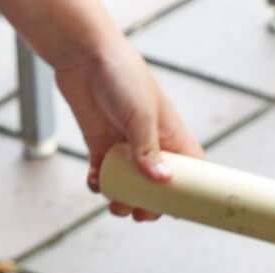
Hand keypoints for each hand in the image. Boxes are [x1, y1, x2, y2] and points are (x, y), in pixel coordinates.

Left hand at [53, 38, 201, 220]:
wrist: (84, 55)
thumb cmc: (124, 78)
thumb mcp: (141, 116)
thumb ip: (148, 150)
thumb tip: (161, 181)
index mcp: (173, 139)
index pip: (190, 175)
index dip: (187, 195)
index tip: (179, 213)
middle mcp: (152, 146)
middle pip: (157, 186)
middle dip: (149, 204)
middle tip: (139, 214)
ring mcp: (125, 147)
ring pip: (129, 184)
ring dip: (123, 198)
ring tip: (115, 205)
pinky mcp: (101, 144)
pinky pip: (103, 173)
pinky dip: (100, 182)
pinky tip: (95, 183)